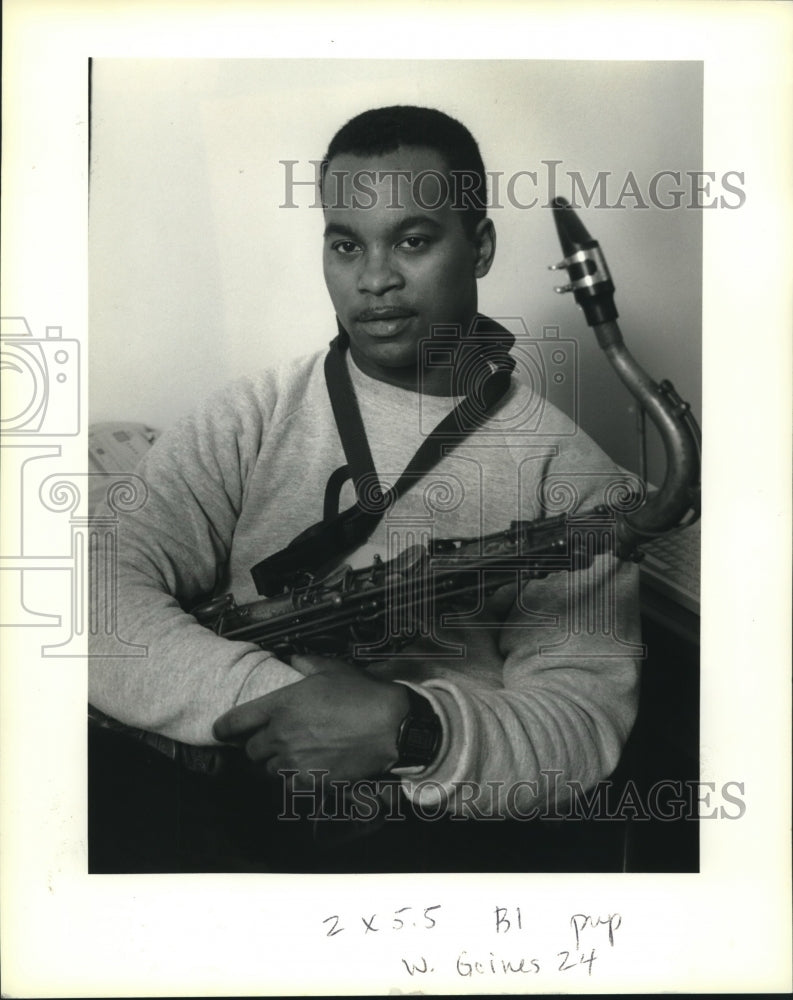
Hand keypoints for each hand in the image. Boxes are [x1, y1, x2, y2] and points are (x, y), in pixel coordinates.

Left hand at [212, 655, 409, 784]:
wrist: (390, 727)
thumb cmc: (362, 694)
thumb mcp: (332, 669)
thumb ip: (305, 664)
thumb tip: (293, 660)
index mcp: (280, 705)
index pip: (235, 722)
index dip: (224, 728)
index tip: (221, 730)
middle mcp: (280, 735)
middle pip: (250, 750)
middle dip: (257, 745)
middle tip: (272, 739)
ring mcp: (293, 761)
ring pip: (267, 769)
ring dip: (274, 762)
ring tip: (292, 754)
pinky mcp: (309, 780)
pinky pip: (288, 783)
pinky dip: (293, 777)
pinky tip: (307, 767)